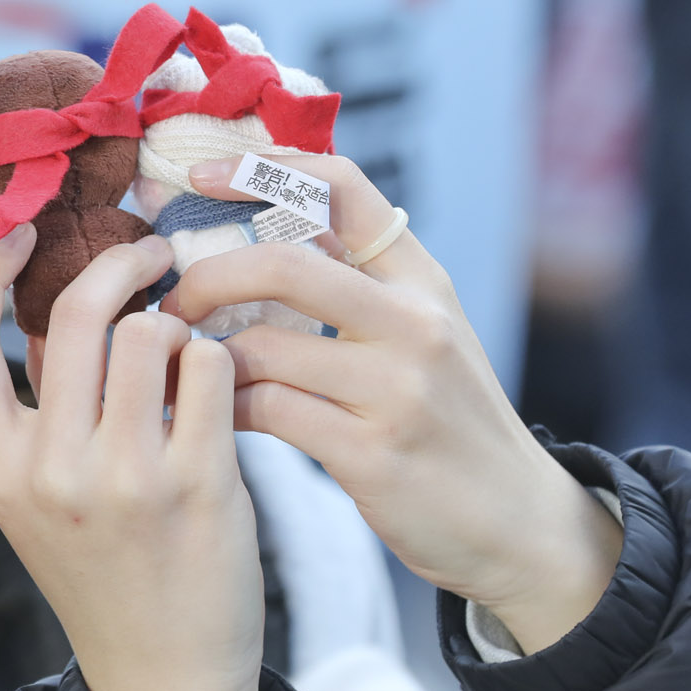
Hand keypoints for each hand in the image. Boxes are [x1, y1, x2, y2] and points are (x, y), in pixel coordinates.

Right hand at [0, 228, 267, 690]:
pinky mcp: (196, 483)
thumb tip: (64, 307)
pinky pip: (209, 368)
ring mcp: (121, 476)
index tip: (35, 226)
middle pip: (78, 313)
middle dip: (124, 264)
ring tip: (188, 353)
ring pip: (149, 332)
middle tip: (157, 252)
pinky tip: (219, 391)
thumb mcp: (36, 498)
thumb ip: (37, 410)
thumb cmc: (105, 570)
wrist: (161, 675)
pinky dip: (219, 364)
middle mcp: (47, 466)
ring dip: (178, 328)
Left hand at [164, 155, 621, 653]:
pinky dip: (222, 410)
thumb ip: (362, 287)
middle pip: (282, 264)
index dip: (260, 166)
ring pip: (260, 348)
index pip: (342, 185)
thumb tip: (265, 236)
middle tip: (171, 301)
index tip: (199, 176)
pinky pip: (266, 413)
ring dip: (200, 358)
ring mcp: (396, 390)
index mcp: (422, 281)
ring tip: (175, 370)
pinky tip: (209, 417)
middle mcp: (414, 323)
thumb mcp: (427, 337)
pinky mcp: (371, 454)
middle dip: (206, 276)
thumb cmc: (452, 426)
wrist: (520, 524)